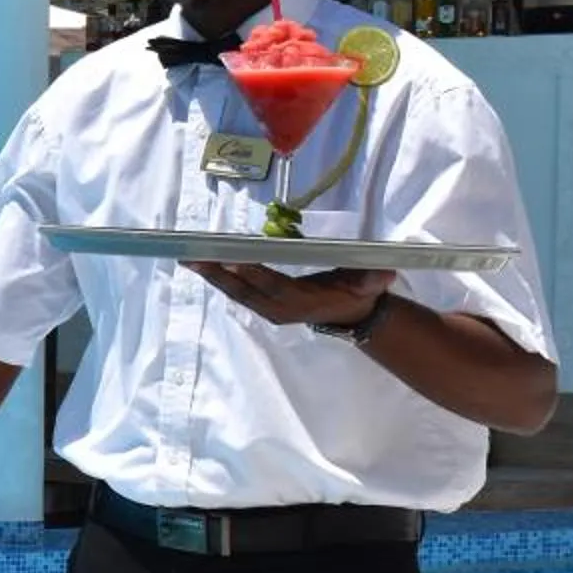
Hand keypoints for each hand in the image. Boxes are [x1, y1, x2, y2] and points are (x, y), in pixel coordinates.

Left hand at [185, 263, 394, 329]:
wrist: (351, 315)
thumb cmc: (357, 293)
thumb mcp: (370, 286)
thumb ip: (373, 280)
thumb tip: (385, 273)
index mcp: (303, 302)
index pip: (274, 286)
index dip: (254, 274)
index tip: (232, 259)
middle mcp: (280, 309)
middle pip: (245, 291)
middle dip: (218, 274)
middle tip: (193, 257)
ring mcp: (269, 310)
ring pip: (236, 293)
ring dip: (212, 276)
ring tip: (187, 259)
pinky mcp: (263, 306)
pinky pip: (237, 292)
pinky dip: (219, 278)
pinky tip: (201, 265)